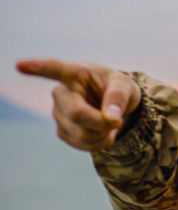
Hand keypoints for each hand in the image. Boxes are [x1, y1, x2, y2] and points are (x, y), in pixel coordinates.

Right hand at [16, 59, 140, 151]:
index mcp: (75, 73)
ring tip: (110, 124)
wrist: (114, 106)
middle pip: (77, 114)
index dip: (37, 68)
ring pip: (81, 134)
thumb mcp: (125, 86)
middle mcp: (60, 93)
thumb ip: (119, 97)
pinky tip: (103, 133)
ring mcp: (58, 113)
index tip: (20, 65)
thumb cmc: (118, 88)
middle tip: (118, 120)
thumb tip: (110, 118)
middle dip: (103, 123)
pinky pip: (83, 145)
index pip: (54, 69)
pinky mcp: (62, 131)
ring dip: (104, 134)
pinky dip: (100, 143)